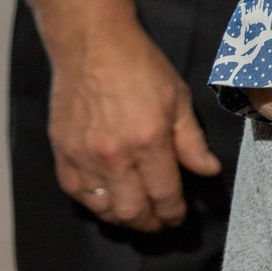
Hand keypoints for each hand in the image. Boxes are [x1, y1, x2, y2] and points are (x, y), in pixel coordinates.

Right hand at [47, 16, 221, 230]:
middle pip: (133, 211)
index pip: (165, 194)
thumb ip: (192, 142)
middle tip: (161, 222)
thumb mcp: (179, 99)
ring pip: (104, 210)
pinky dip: (95, 205)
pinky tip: (110, 202)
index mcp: (149, 141)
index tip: (180, 217)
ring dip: (124, 220)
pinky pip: (77, 194)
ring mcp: (83, 157)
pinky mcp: (62, 153)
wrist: (92, 46)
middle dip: (151, 224)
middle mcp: (114, 156)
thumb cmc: (140, 67)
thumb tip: (209, 171)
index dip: (175, 213)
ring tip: (138, 215)